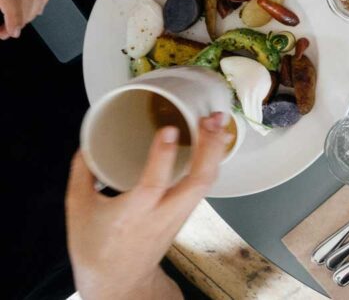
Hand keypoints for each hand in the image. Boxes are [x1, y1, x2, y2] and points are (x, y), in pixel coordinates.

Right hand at [66, 113, 231, 299]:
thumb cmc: (96, 247)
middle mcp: (163, 214)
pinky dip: (212, 161)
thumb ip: (82, 173)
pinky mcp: (186, 213)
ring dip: (216, 152)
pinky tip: (214, 141)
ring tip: (219, 122)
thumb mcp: (78, 210)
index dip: (162, 156)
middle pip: (197, 182)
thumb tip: (87, 143)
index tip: (169, 129)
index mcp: (132, 214)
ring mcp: (179, 215)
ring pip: (206, 183)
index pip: (153, 184)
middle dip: (210, 148)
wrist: (118, 281)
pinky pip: (205, 185)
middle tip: (212, 119)